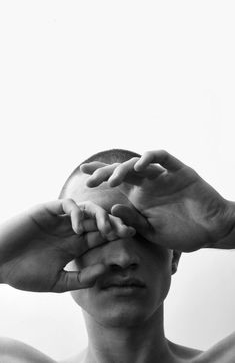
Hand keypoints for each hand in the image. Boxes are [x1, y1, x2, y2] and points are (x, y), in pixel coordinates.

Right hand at [0, 199, 134, 291]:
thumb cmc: (23, 274)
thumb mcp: (57, 283)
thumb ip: (81, 279)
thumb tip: (106, 271)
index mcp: (75, 245)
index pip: (101, 235)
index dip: (116, 234)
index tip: (131, 237)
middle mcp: (70, 229)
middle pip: (98, 220)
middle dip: (114, 223)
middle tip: (126, 230)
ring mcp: (60, 219)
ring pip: (86, 209)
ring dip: (99, 216)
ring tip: (106, 228)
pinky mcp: (47, 210)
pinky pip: (67, 205)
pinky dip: (75, 213)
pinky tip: (77, 228)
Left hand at [81, 150, 234, 251]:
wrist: (212, 230)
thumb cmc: (182, 232)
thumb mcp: (152, 232)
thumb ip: (133, 220)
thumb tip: (112, 207)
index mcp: (141, 197)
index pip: (116, 182)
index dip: (100, 176)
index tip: (83, 176)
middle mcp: (149, 183)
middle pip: (123, 171)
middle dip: (104, 172)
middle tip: (89, 179)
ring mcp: (164, 176)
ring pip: (140, 163)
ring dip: (124, 168)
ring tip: (113, 180)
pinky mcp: (180, 171)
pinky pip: (164, 159)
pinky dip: (150, 158)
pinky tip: (140, 166)